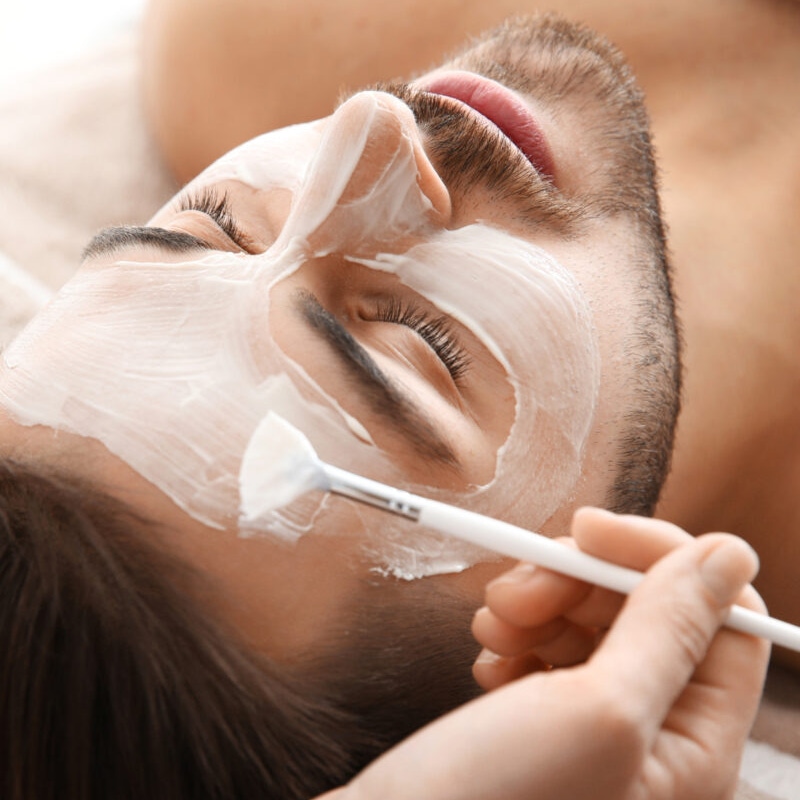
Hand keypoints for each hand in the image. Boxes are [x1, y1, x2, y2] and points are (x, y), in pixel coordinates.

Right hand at [323, 508, 769, 799]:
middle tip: (516, 592)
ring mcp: (598, 724)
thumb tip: (730, 553)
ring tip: (492, 628)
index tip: (587, 530)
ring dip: (540, 602)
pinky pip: (552, 642)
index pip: (720, 613)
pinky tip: (490, 656)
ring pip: (593, 616)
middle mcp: (656, 734)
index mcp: (697, 746)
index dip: (658, 557)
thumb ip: (671, 631)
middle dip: (578, 580)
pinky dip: (518, 631)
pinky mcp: (547, 715)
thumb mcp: (596, 713)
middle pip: (647, 606)